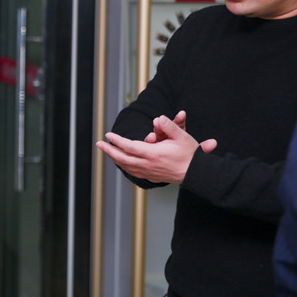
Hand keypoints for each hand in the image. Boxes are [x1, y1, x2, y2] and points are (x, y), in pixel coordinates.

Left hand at [96, 115, 216, 183]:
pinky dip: (125, 167)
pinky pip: (134, 172)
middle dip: (109, 151)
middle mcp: (148, 165)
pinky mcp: (152, 177)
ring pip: (127, 167)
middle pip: (123, 158)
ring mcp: (149, 172)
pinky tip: (122, 163)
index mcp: (153, 154)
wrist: (196, 174)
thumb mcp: (181, 136)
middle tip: (99, 144)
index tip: (108, 135)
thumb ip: (169, 126)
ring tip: (108, 152)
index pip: (129, 147)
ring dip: (115, 158)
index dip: (117, 140)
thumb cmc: (190, 155)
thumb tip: (158, 118)